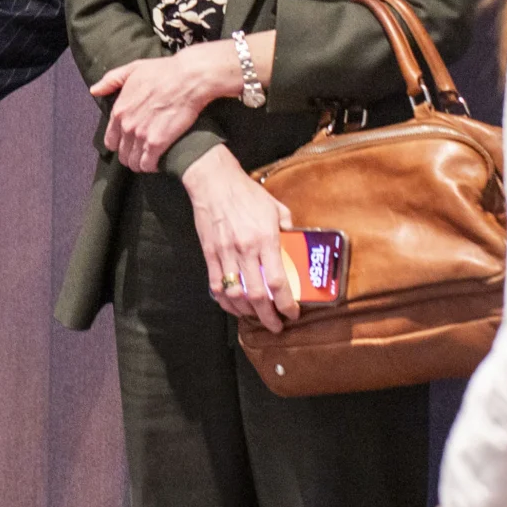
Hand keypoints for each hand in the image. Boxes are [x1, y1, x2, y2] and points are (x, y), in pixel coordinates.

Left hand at [93, 44, 233, 172]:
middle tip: (143, 153)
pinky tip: (159, 162)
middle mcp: (126, 126)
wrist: (189, 78)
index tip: (131, 143)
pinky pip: (148, 165)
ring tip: (151, 160)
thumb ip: (111, 81)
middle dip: (131, 155)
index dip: (121, 144)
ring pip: (134, 162)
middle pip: (122, 154)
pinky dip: (152, 166)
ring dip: (141, 164)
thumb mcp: (133, 69)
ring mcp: (141, 136)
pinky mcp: (158, 143)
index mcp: (119, 110)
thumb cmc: (164, 71)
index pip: (111, 140)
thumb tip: (94, 90)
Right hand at [183, 145, 297, 330]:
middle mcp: (245, 250)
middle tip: (276, 326)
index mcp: (265, 239)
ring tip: (257, 317)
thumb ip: (288, 227)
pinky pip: (216, 286)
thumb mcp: (275, 206)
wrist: (213, 181)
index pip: (277, 281)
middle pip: (257, 295)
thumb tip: (296, 244)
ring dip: (247, 313)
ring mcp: (225, 254)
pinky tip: (234, 307)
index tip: (292, 313)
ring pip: (235, 295)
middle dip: (268, 316)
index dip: (286, 303)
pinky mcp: (209, 254)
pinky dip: (225, 302)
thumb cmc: (246, 193)